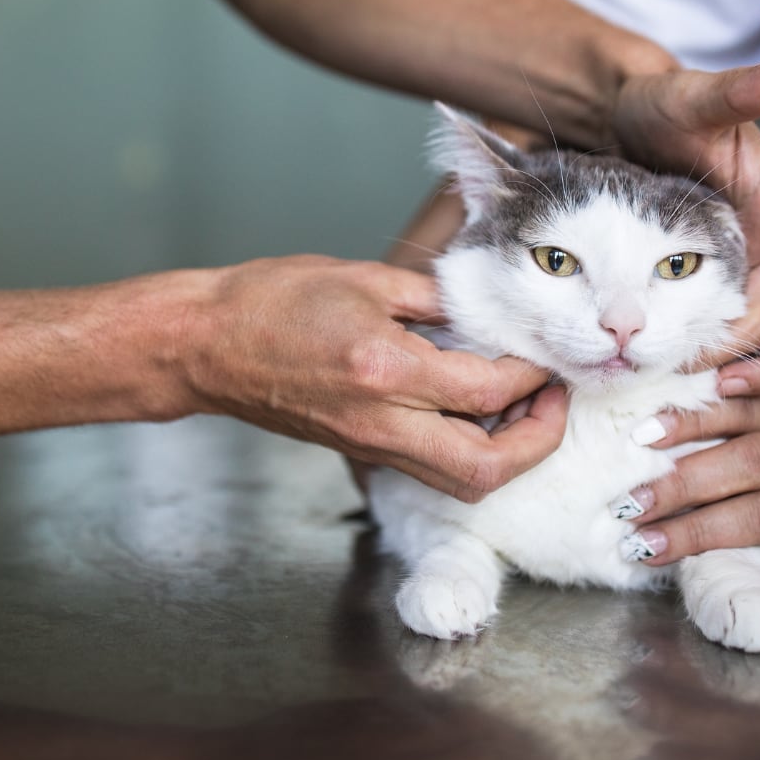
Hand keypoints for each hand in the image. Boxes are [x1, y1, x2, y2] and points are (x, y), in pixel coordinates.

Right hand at [181, 256, 567, 501]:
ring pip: (461, 481)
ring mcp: (371, 444)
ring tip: (522, 409)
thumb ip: (434, 297)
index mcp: (387, 368)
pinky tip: (475, 412)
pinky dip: (468, 450)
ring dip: (507, 454)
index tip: (546, 351)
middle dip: (537, 440)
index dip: (533, 373)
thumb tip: (489, 310)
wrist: (205, 346)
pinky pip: (431, 467)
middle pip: (486, 466)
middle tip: (554, 400)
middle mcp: (383, 420)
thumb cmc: (270, 301)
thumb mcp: (362, 278)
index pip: (488, 388)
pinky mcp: (361, 451)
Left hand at [612, 47, 759, 383]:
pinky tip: (674, 372)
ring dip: (738, 368)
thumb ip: (742, 88)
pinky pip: (718, 330)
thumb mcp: (696, 99)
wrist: (616, 115)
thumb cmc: (664, 103)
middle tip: (722, 391)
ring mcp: (740, 265)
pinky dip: (706, 356)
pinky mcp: (703, 278)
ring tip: (695, 387)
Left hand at [615, 379, 759, 605]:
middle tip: (627, 504)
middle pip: (741, 466)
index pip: (737, 413)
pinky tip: (759, 598)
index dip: (690, 421)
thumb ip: (757, 389)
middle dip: (680, 486)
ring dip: (703, 534)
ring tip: (649, 548)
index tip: (641, 435)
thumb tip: (681, 383)